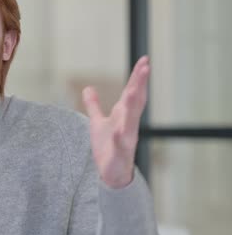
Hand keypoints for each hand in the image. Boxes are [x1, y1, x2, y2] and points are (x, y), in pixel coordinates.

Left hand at [82, 56, 149, 188]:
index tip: (144, 60)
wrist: (111, 174)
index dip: (137, 77)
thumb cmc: (107, 148)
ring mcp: (126, 138)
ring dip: (133, 105)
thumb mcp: (97, 122)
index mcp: (124, 115)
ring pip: (131, 120)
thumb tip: (88, 88)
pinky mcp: (120, 153)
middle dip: (140, 84)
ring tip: (134, 90)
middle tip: (145, 67)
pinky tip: (117, 130)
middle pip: (136, 101)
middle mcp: (128, 124)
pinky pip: (119, 144)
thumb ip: (94, 106)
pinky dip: (118, 136)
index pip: (132, 92)